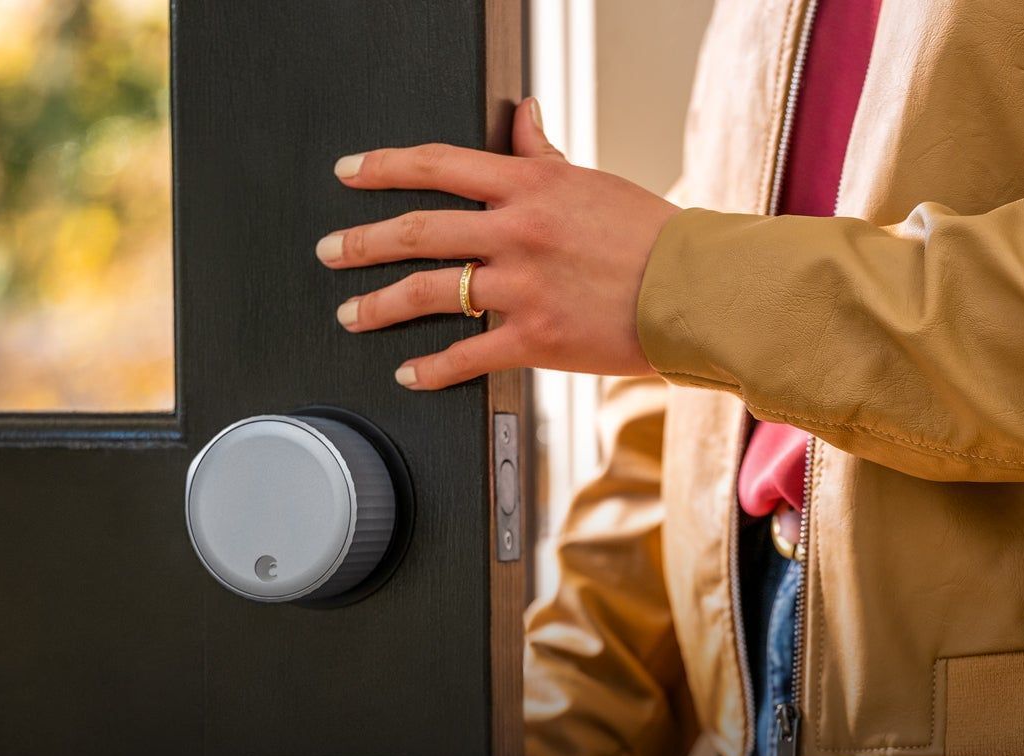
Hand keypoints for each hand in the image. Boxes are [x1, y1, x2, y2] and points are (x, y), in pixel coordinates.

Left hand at [316, 97, 679, 390]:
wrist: (694, 291)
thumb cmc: (651, 236)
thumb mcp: (592, 182)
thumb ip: (544, 153)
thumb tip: (522, 112)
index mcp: (529, 183)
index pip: (437, 164)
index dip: (383, 167)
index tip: (348, 172)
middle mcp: (516, 230)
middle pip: (416, 230)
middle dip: (361, 242)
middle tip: (329, 252)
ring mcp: (522, 287)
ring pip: (429, 292)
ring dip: (379, 305)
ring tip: (350, 314)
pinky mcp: (535, 339)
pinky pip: (466, 356)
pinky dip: (431, 369)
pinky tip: (408, 375)